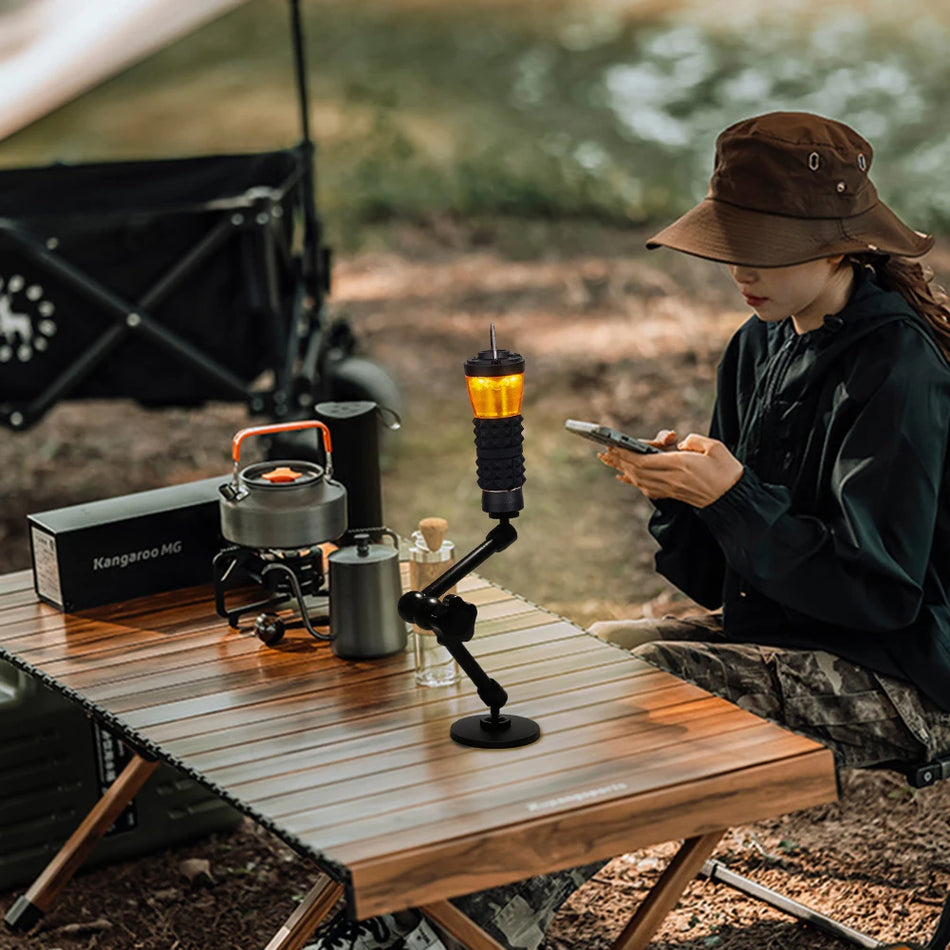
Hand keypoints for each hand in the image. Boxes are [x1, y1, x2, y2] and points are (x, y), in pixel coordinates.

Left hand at [599, 432, 742, 507]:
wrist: (734, 499)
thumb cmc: (727, 471)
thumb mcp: (714, 447)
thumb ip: (694, 440)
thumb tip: (680, 443)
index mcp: (680, 465)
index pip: (644, 460)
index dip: (626, 453)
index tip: (614, 446)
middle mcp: (671, 479)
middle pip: (637, 470)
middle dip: (619, 460)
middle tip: (604, 452)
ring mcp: (671, 489)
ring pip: (640, 480)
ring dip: (624, 470)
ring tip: (610, 462)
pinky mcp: (674, 495)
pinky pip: (648, 489)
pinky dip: (635, 482)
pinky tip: (627, 477)